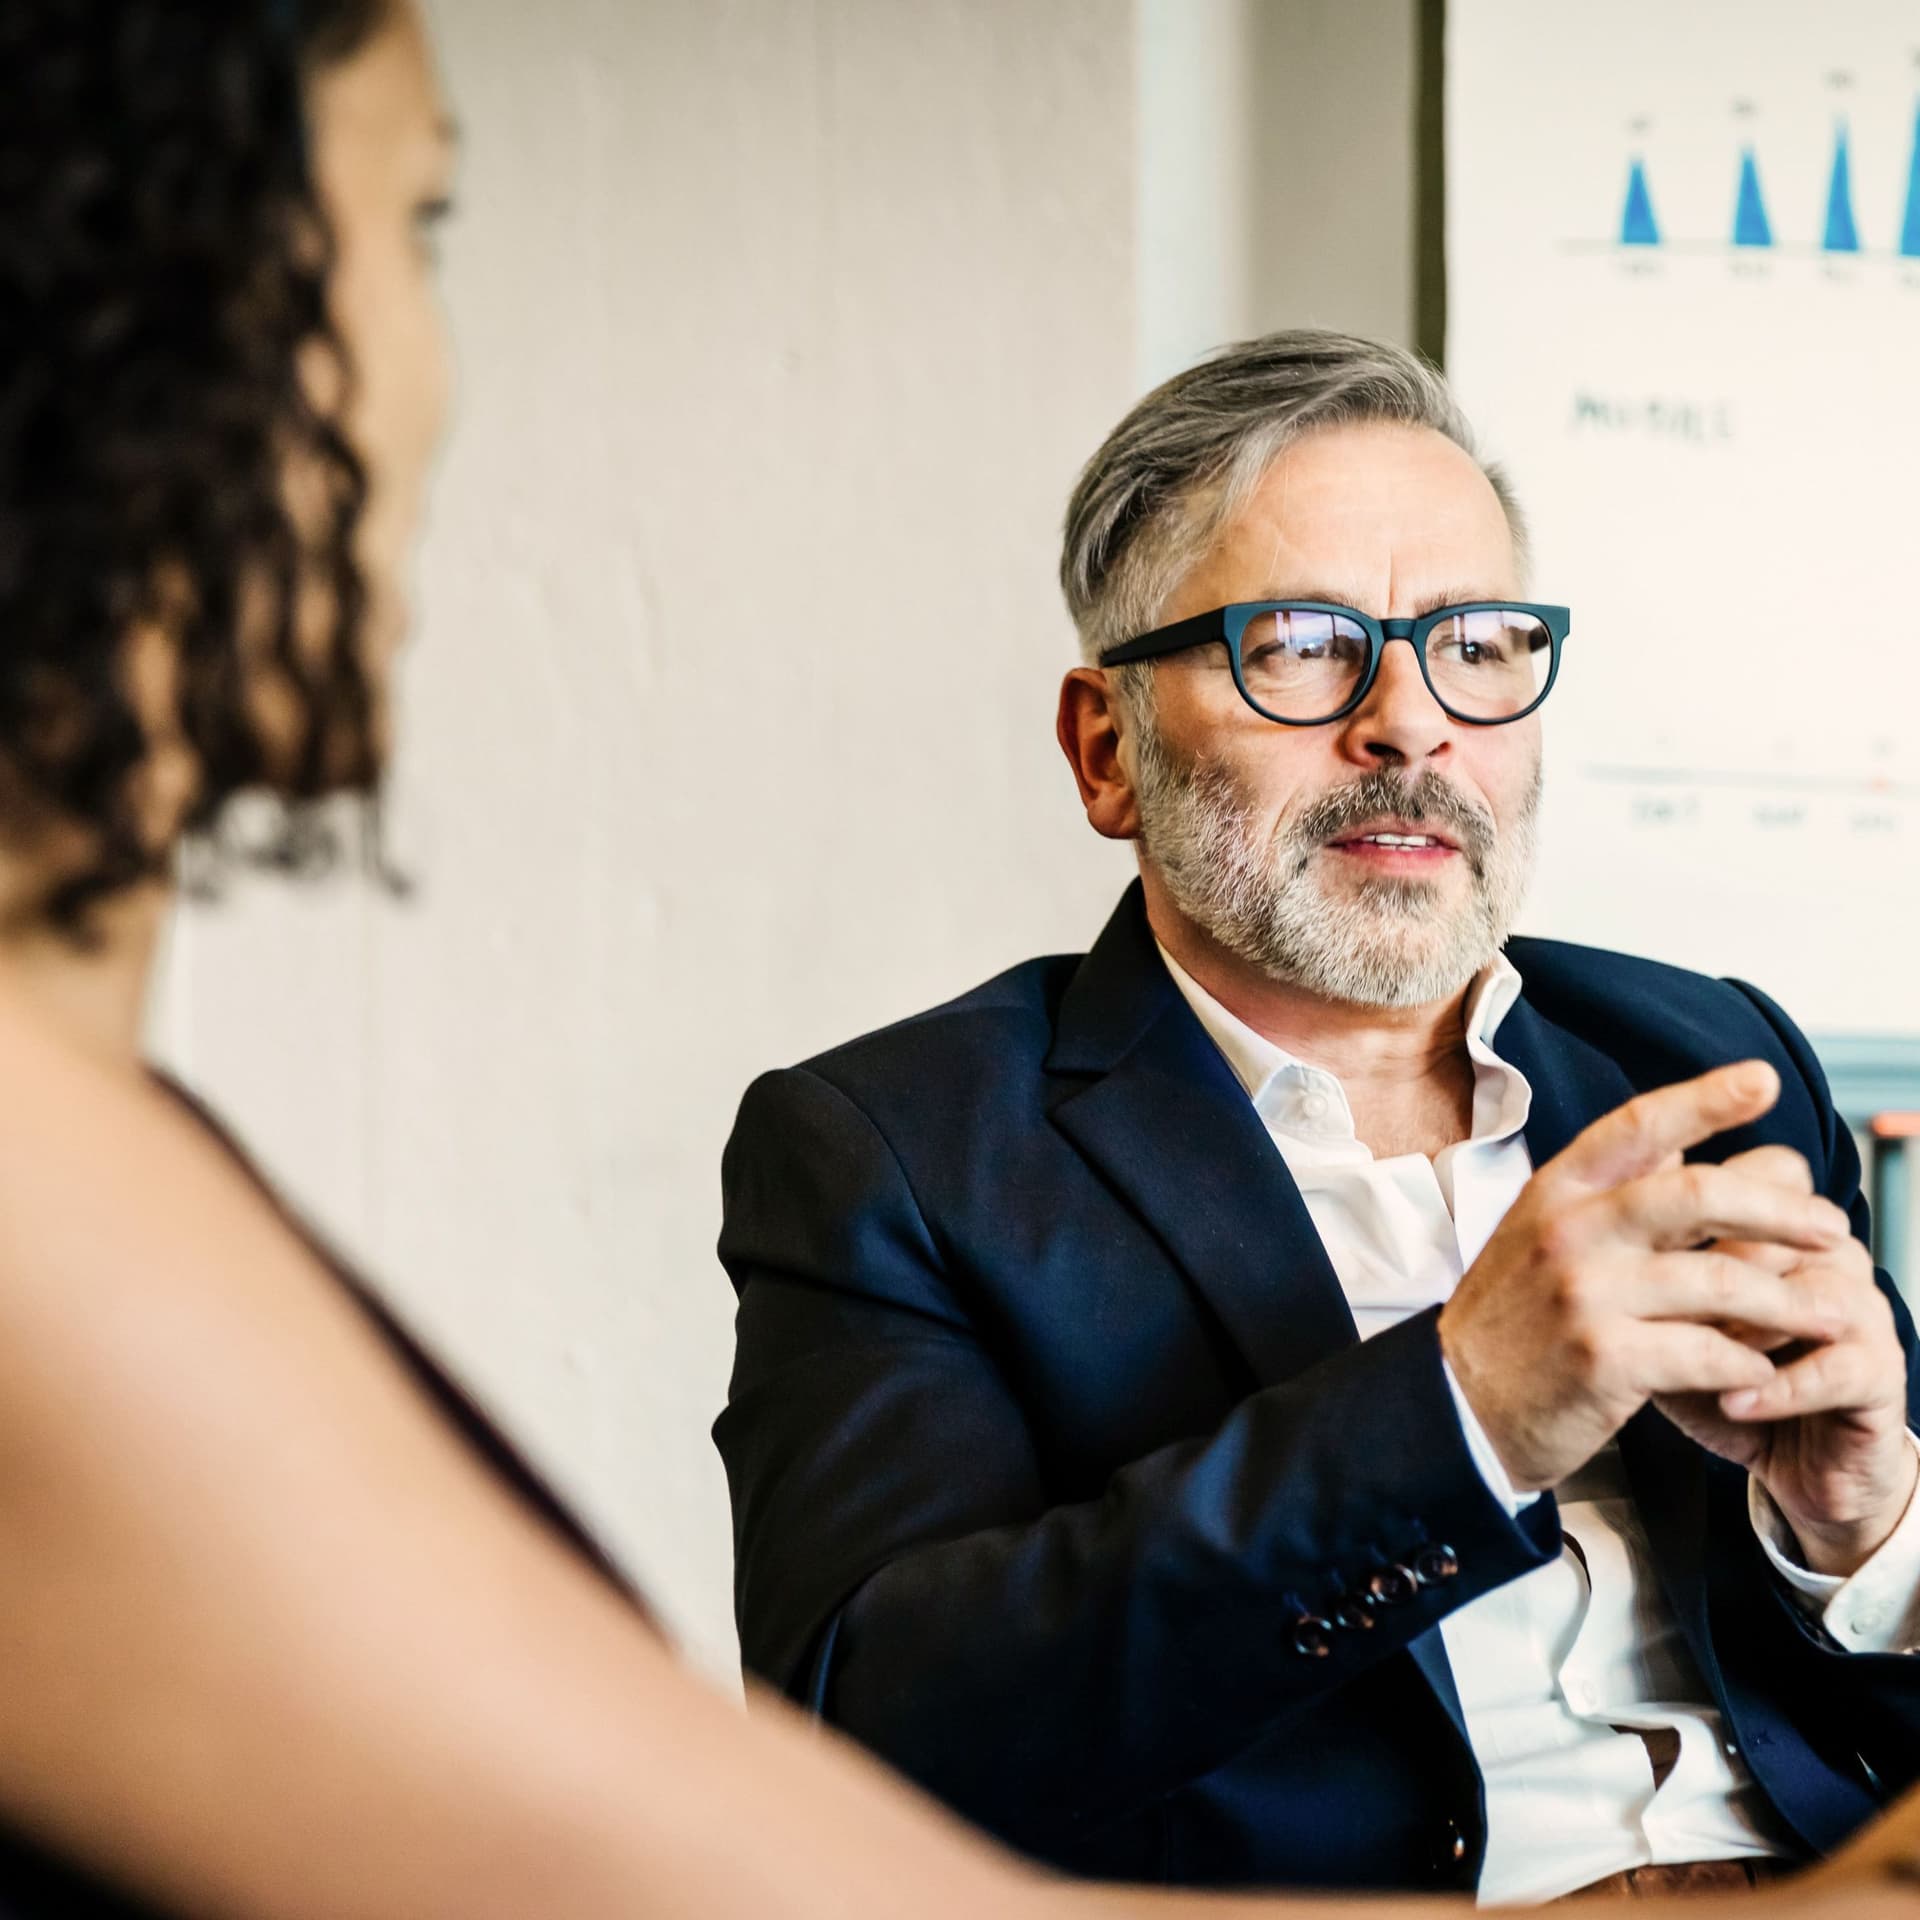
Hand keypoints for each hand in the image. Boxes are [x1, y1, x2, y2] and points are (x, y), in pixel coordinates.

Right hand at [1439, 1061, 1854, 1493]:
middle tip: (1831, 1227)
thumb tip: (1681, 1145)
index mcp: (1557, 1192)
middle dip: (1782, 1207)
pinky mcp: (1604, 1359)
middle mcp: (1570, 1231)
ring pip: (1719, 1280)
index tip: (1762, 1079)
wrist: (1456, 1404)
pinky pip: (1707, 1352)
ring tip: (1828, 1312)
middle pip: (1699, 1194)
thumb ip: (1607, 1194)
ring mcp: (1585, 1294)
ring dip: (1789, 1300)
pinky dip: (1750, 1361)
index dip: (1705, 1098)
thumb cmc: (1514, 1320)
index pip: (1638, 1127)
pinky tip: (1764, 1367)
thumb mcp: (1539, 1235)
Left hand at [1653, 1200, 1914, 1575]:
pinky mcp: (1879, 1372)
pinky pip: (1839, 1365)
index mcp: (1775, 1226)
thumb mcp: (1655, 1312)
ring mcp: (1858, 1308)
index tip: (1660, 1185)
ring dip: (1748, 1326)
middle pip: (1786, 1219)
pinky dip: (1778, 1387)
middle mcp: (1825, 1253)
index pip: (1766, 1169)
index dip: (1723, 1172)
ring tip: (1697, 1354)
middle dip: (1719, 1257)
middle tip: (1660, 1296)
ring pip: (1811, 1289)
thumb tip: (1593, 1203)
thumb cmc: (1703, 1374)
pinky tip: (1734, 1401)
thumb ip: (1636, 1259)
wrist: (1775, 1462)